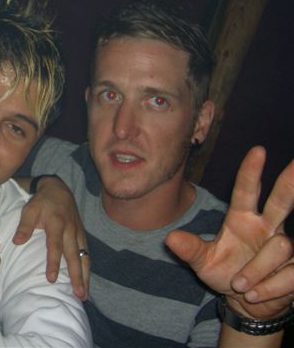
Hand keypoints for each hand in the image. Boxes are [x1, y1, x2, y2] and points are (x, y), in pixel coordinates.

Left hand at [13, 176, 88, 298]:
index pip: (55, 247)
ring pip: (84, 257)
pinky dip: (87, 268)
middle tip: (78, 294)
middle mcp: (70, 230)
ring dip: (85, 276)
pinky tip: (86, 281)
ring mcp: (78, 233)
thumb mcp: (29, 209)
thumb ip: (24, 226)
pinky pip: (87, 254)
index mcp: (57, 224)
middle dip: (77, 276)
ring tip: (84, 295)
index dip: (53, 263)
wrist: (58, 188)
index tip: (51, 279)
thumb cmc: (42, 201)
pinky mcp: (82, 235)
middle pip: (75, 256)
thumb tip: (17, 242)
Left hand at [166, 146, 293, 319]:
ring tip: (240, 285)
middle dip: (290, 183)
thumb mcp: (203, 263)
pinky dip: (269, 287)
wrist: (248, 302)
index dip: (251, 172)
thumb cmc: (227, 273)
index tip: (258, 150)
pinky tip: (255, 294)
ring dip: (256, 270)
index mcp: (242, 219)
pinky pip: (289, 274)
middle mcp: (266, 226)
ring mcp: (283, 245)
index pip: (247, 191)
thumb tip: (170, 238)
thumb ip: (189, 250)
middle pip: (281, 200)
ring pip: (280, 246)